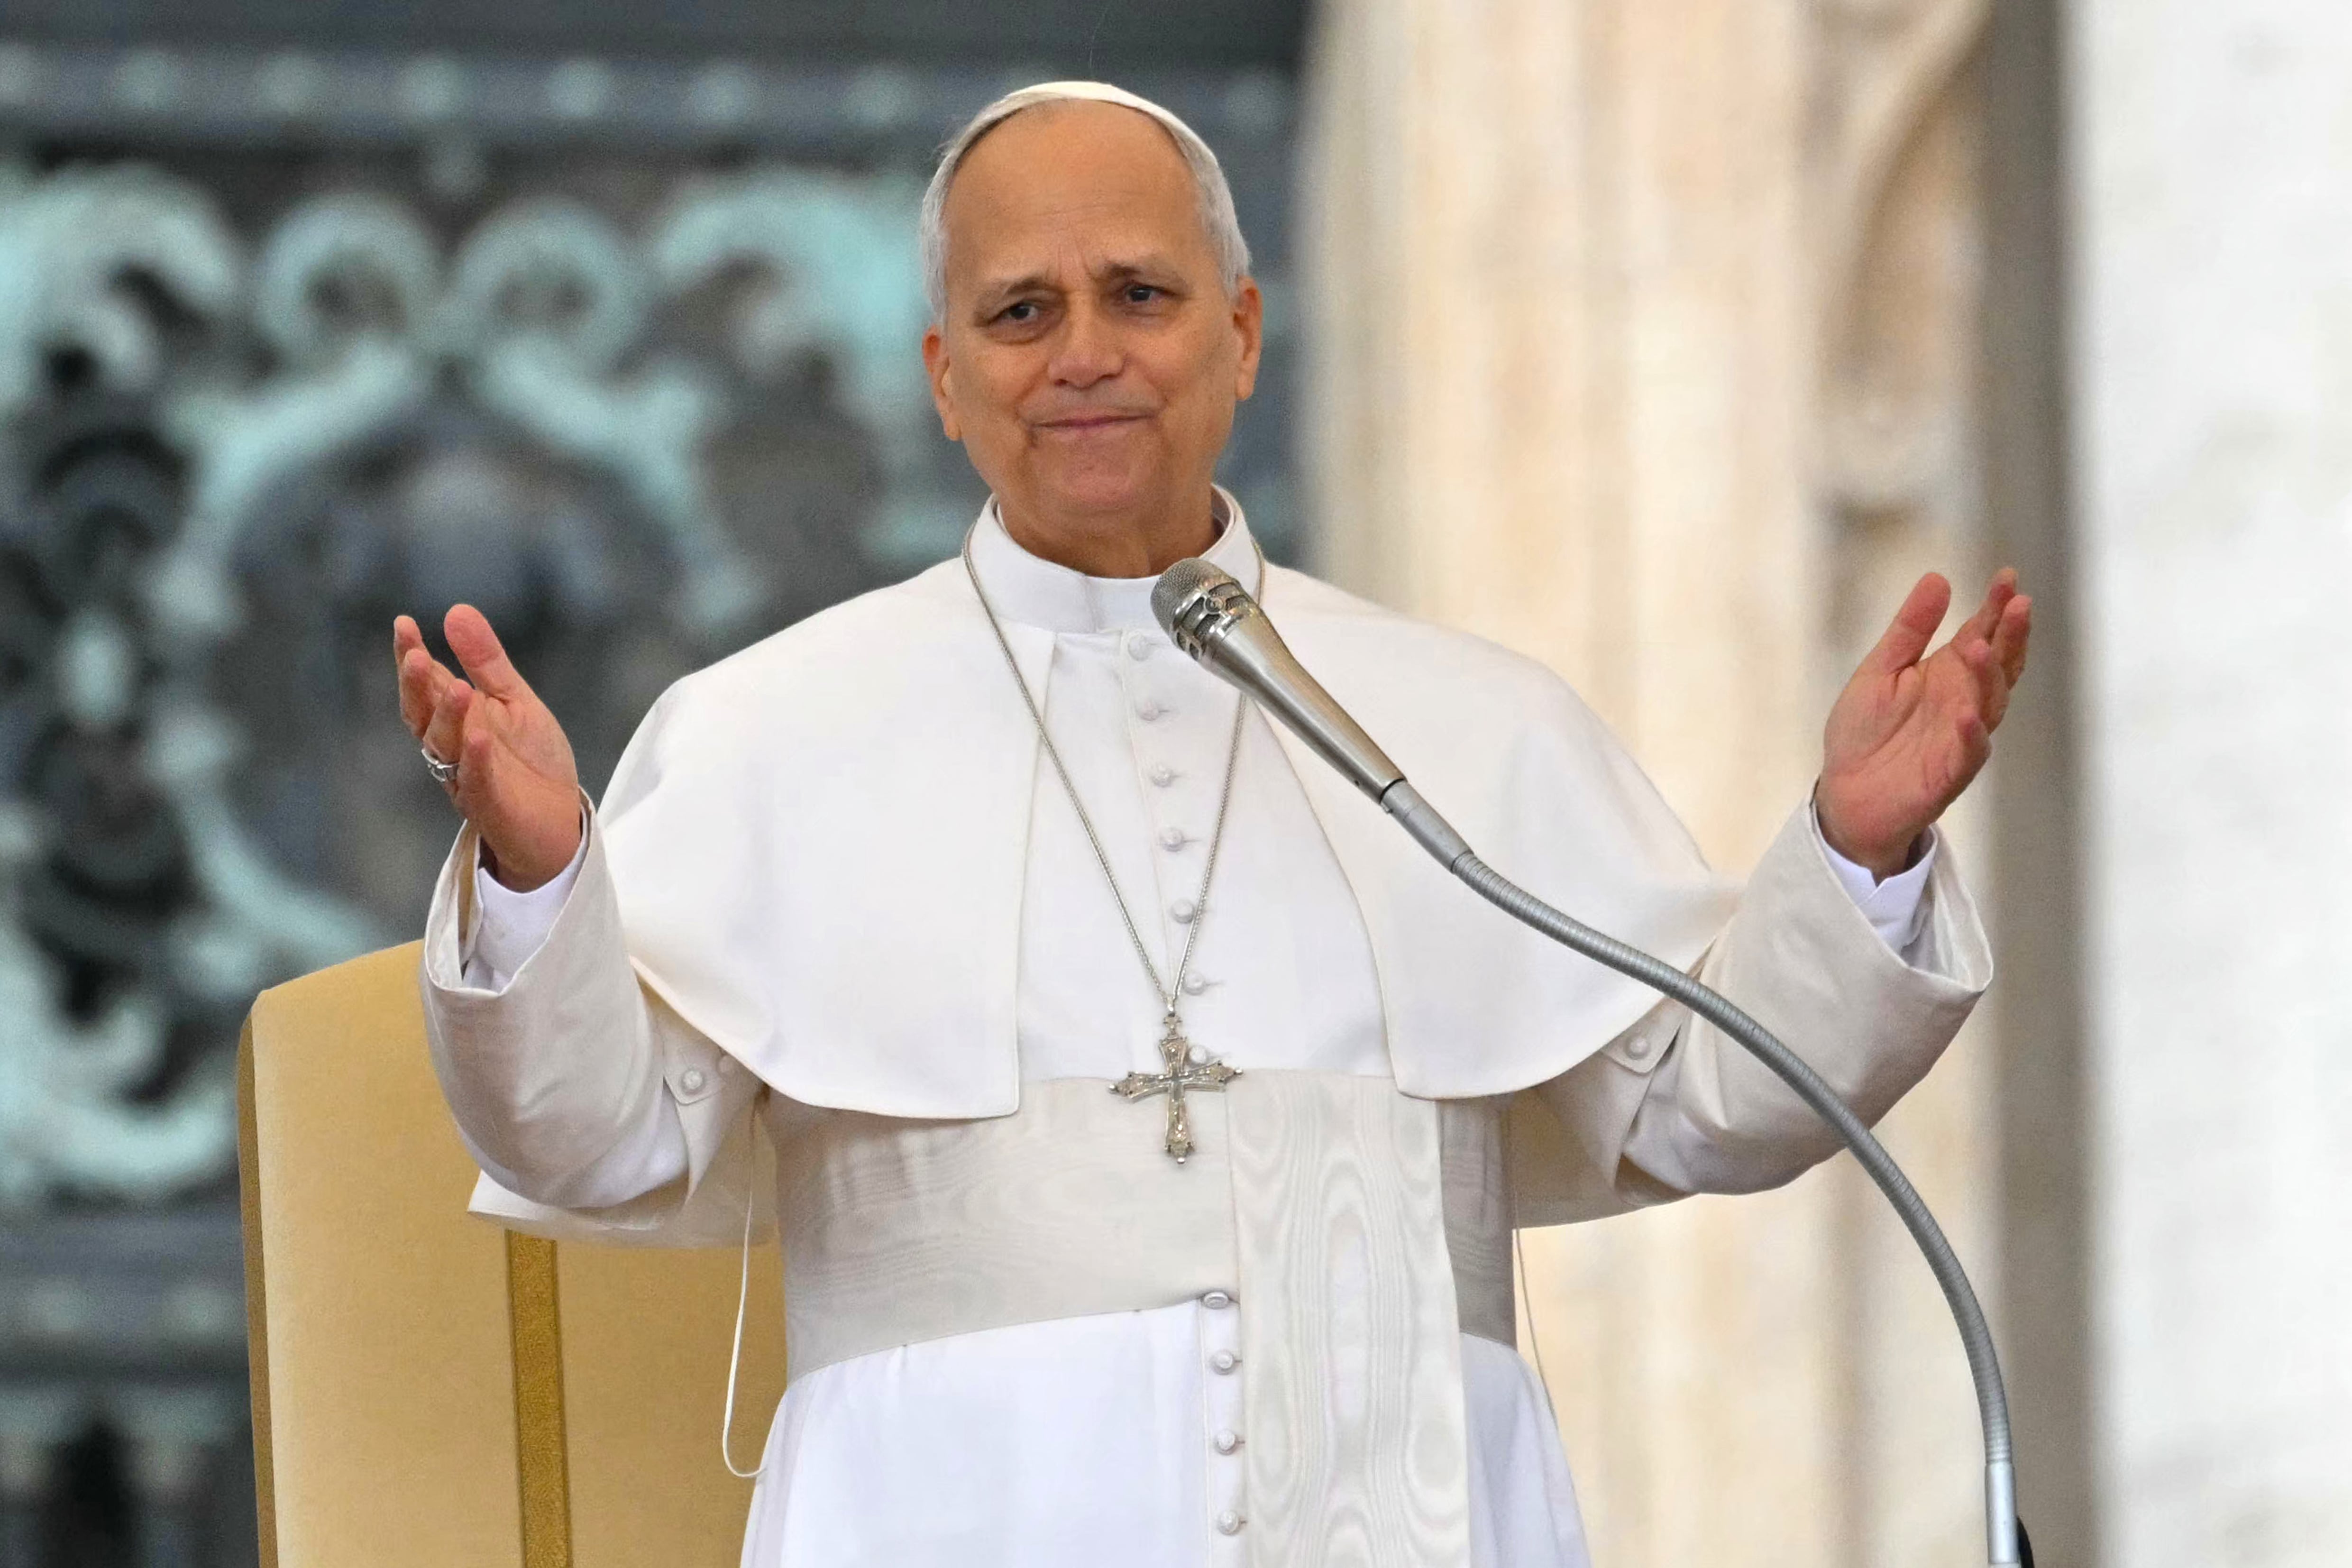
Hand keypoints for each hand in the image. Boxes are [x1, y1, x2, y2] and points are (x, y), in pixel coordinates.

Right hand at [394, 606, 582, 890]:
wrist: (558, 820)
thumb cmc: (531, 760)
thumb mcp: (515, 700)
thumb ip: (486, 661)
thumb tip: (456, 610)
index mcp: (456, 718)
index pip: (427, 683)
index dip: (411, 655)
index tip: (403, 624)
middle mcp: (451, 747)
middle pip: (423, 714)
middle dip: (417, 686)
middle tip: (416, 655)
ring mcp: (466, 777)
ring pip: (445, 746)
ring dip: (448, 717)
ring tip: (457, 687)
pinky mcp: (489, 805)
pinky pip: (477, 781)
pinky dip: (476, 760)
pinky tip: (479, 737)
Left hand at [1815, 570, 2031, 878]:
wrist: (1846, 792)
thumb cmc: (1865, 731)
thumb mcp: (1880, 669)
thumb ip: (1909, 629)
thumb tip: (1938, 577)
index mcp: (1949, 672)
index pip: (1982, 632)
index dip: (1996, 605)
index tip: (2008, 575)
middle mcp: (1965, 699)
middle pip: (1999, 663)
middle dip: (2010, 633)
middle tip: (2018, 602)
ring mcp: (1963, 736)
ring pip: (1990, 703)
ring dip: (1989, 675)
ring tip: (1979, 646)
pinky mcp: (1951, 772)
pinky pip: (1970, 751)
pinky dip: (1971, 733)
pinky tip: (1966, 713)